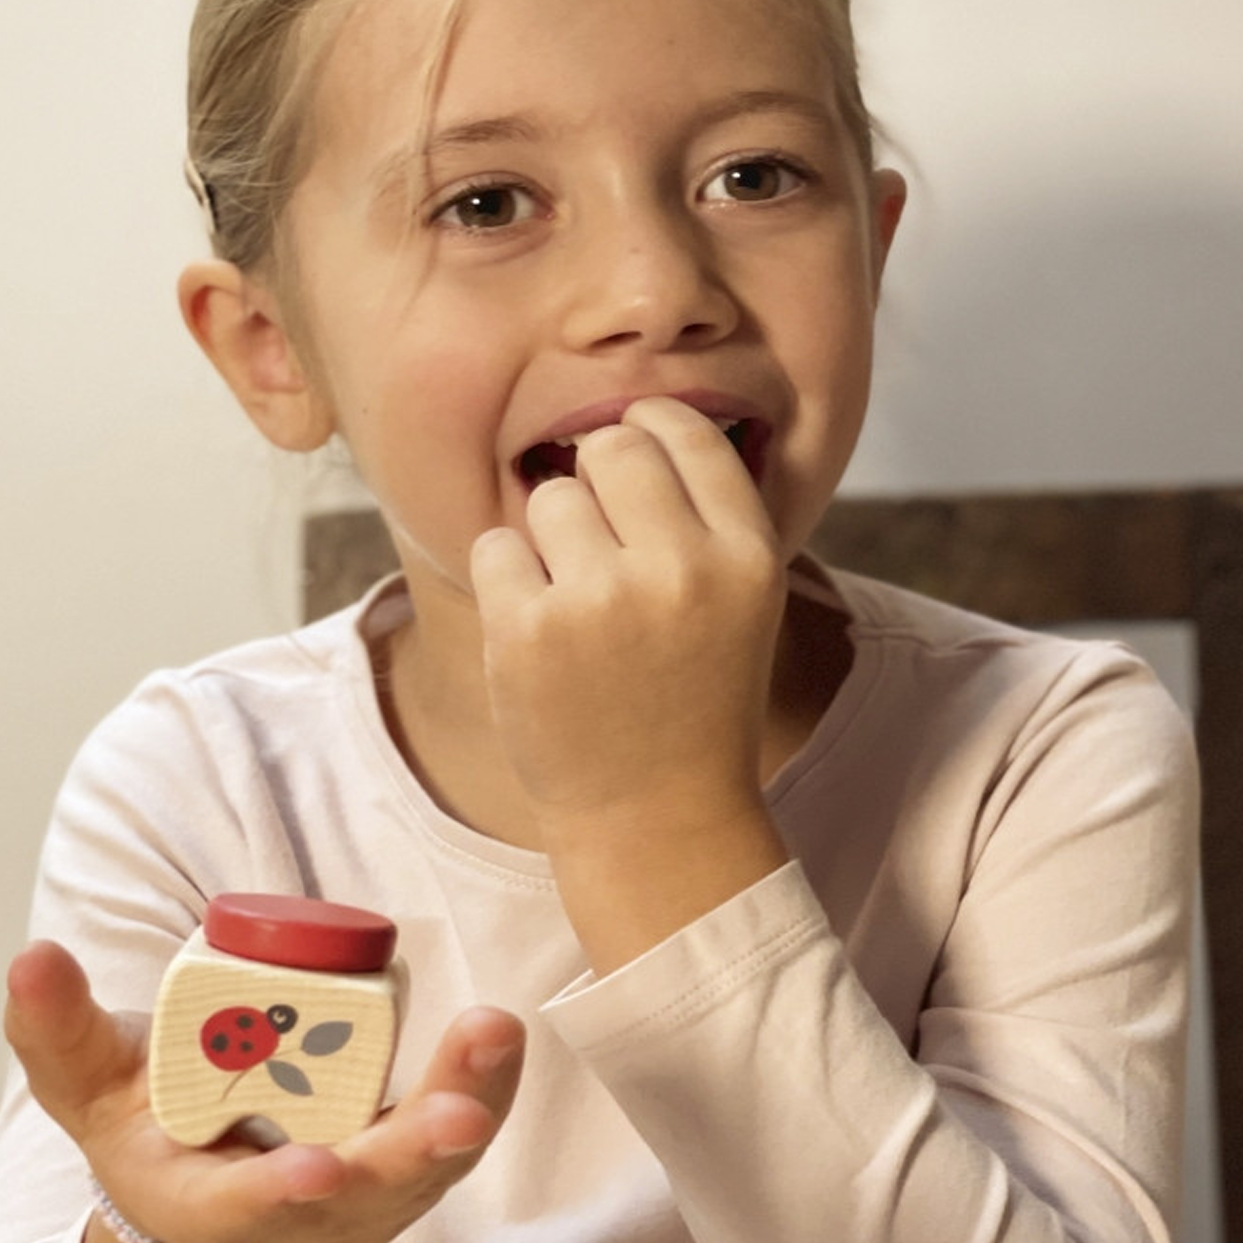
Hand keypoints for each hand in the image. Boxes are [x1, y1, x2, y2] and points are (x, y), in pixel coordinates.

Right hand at [5, 940, 523, 1242]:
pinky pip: (457, 1127)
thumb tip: (32, 958)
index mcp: (216, 1206)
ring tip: (493, 1037)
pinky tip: (502, 1034)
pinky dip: (486, 1084)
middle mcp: (308, 1212)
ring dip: (471, 1101)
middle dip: (415, 1153)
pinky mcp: (411, 1157)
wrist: (214, 1202)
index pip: (253, 1208)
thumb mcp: (92, 1092)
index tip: (315, 1171)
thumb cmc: (156, 1139)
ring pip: (432, 1161)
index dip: (283, 1192)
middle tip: (458, 1114)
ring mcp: (372, 1191)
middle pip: (373, 1192)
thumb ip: (60, 1030)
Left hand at [471, 397, 789, 967]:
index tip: (631, 444)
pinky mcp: (529, 632)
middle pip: (612, 447)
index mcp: (747, 555)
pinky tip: (538, 627)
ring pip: (550, 496)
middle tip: (596, 536)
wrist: (656, 816)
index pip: (687, 433)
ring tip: (575, 600)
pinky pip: (494, 546)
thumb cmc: (694, 700)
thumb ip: (706, 519)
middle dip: (596, 479)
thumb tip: (635, 426)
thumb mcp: (741, 605)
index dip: (650, 426)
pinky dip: (506, 580)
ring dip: (550, 536)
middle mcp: (682, 568)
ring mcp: (603, 600)